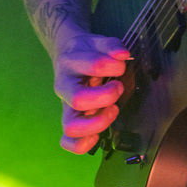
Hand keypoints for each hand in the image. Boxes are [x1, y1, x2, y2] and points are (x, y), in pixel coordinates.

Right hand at [53, 31, 130, 153]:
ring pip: (70, 126)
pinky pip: (67, 142)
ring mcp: (65, 106)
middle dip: (106, 96)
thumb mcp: (98, 42)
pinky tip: (97, 137)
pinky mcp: (70, 120)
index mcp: (71, 63)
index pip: (93, 65)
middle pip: (78, 99)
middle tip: (119, 88)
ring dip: (97, 123)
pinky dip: (81, 144)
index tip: (121, 65)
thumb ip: (112, 45)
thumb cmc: (86, 52)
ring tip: (113, 110)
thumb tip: (123, 54)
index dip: (113, 65)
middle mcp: (64, 86)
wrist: (66, 55)